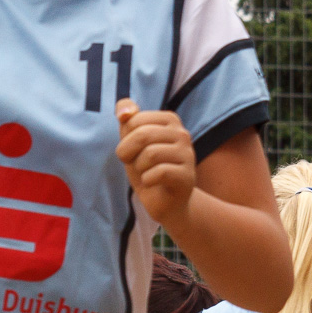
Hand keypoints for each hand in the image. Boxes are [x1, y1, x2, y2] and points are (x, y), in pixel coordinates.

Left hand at [116, 100, 195, 225]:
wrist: (164, 201)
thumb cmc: (146, 168)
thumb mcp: (130, 142)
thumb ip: (126, 121)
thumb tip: (123, 111)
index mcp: (169, 120)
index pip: (134, 120)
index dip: (124, 138)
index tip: (130, 150)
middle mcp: (182, 133)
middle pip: (142, 135)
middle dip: (127, 152)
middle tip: (133, 163)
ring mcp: (188, 154)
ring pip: (150, 154)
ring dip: (139, 168)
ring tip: (146, 173)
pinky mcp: (188, 176)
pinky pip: (158, 173)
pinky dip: (147, 180)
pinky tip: (152, 182)